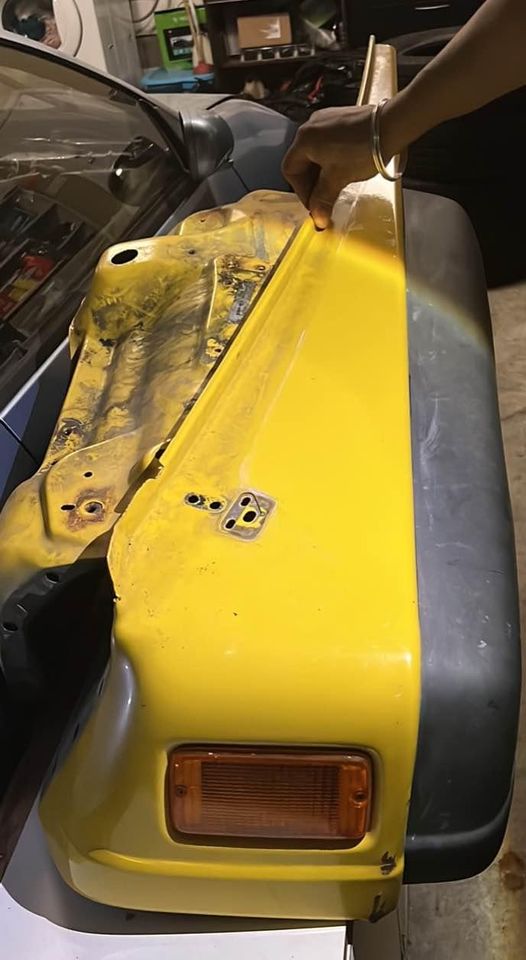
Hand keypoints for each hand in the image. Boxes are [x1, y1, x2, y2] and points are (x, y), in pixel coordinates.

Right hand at [282, 104, 398, 228]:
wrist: (391, 126)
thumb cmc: (363, 149)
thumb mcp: (338, 179)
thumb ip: (323, 200)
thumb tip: (317, 218)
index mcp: (304, 139)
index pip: (291, 170)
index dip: (301, 191)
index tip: (314, 204)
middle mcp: (311, 126)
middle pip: (302, 161)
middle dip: (312, 183)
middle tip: (324, 199)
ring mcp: (326, 120)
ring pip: (316, 153)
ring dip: (322, 173)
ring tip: (335, 185)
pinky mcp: (341, 120)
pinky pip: (328, 143)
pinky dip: (331, 160)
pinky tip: (344, 169)